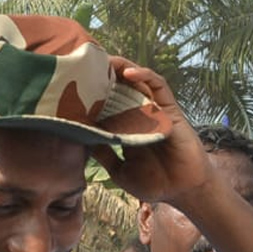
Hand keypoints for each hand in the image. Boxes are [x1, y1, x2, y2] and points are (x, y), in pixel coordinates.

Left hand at [92, 58, 210, 205]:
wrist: (182, 191)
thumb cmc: (154, 183)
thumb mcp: (119, 170)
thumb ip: (103, 155)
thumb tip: (78, 139)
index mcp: (124, 128)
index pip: (105, 104)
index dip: (90, 93)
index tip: (70, 86)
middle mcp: (137, 114)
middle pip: (118, 86)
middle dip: (102, 74)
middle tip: (82, 64)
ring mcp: (154, 110)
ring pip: (136, 80)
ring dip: (120, 67)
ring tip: (102, 60)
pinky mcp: (169, 109)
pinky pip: (158, 85)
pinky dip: (144, 75)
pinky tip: (128, 72)